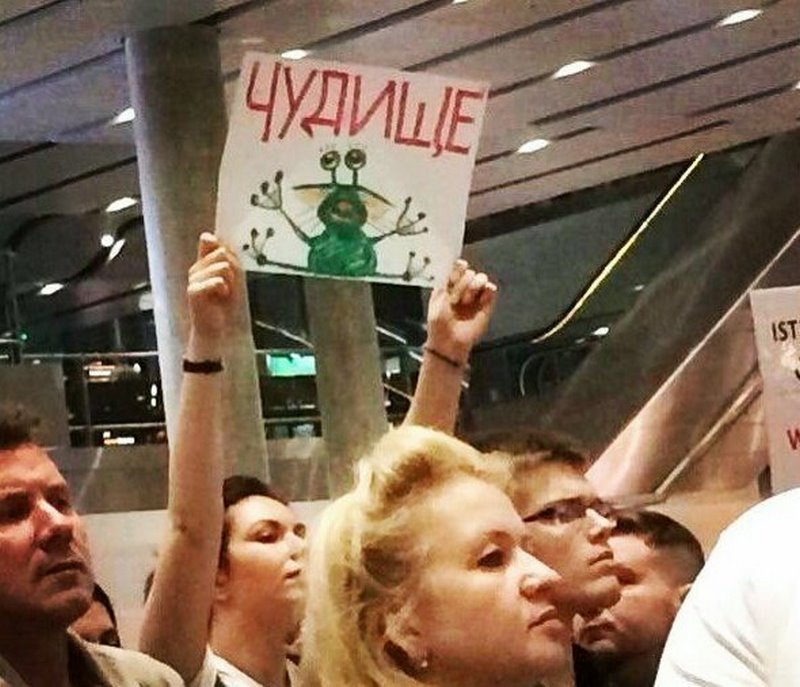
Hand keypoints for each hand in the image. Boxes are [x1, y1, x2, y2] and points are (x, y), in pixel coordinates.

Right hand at [186, 232, 239, 348]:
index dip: (228, 253)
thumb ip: (224, 255)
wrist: (223, 330)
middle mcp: (197, 269)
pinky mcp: (192, 291)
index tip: (231, 271)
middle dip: (232, 271)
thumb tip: (206, 235)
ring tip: (223, 294)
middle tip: (228, 288)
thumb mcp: (234, 275)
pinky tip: (220, 297)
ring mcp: (193, 279)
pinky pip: (216, 280)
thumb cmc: (229, 305)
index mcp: (205, 264)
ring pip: (222, 266)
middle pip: (222, 253)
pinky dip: (223, 289)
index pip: (214, 243)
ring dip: (230, 282)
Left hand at [425, 259, 497, 362]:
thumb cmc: (439, 324)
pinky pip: (491, 289)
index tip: (456, 273)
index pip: (456, 267)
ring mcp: (475, 296)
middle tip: (456, 298)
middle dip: (462, 282)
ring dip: (474, 286)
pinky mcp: (486, 305)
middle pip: (469, 272)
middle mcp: (462, 289)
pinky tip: (480, 298)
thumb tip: (455, 266)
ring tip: (467, 300)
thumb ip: (446, 282)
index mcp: (448, 286)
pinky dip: (488, 290)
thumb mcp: (437, 300)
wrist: (449, 343)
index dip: (458, 267)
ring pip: (480, 277)